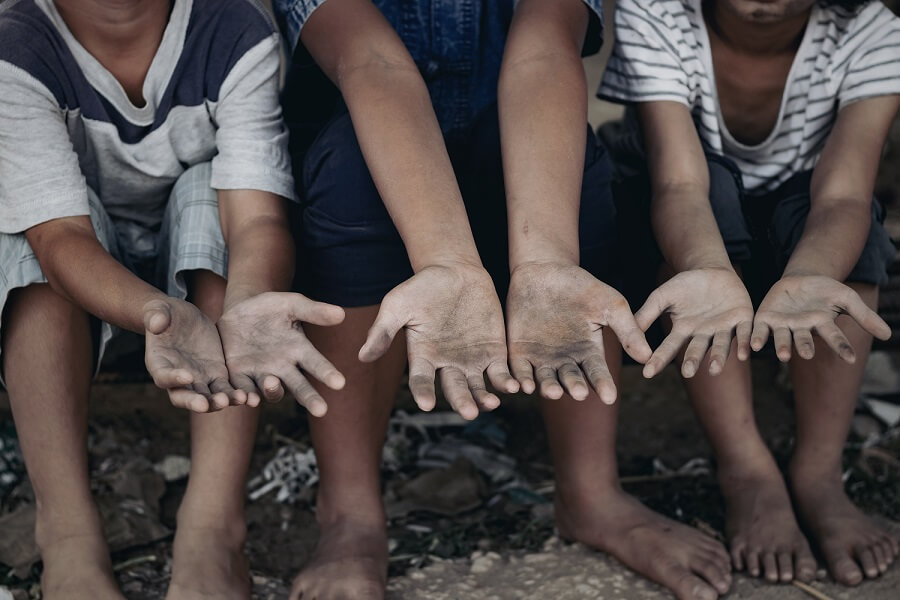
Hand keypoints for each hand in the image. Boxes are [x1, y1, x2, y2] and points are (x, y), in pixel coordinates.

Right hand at [144, 298, 240, 411]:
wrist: (184, 318)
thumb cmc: (165, 314)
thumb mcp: (158, 310)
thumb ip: (155, 316)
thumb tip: (155, 324)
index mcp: (159, 364)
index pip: (163, 376)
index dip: (173, 378)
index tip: (187, 376)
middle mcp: (177, 379)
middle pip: (183, 396)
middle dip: (194, 402)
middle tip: (206, 405)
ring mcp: (198, 380)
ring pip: (207, 398)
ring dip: (220, 401)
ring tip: (237, 399)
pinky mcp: (216, 376)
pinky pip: (225, 389)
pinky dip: (235, 394)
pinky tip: (249, 396)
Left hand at [217, 292, 345, 415]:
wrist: (238, 311)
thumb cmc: (270, 308)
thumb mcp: (291, 304)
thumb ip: (313, 311)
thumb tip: (341, 314)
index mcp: (299, 350)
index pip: (316, 364)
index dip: (327, 373)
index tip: (339, 383)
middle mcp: (283, 367)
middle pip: (299, 387)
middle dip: (310, 398)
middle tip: (322, 410)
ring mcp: (262, 374)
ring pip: (272, 391)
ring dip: (273, 391)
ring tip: (272, 382)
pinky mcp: (240, 376)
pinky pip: (243, 390)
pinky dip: (246, 396)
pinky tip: (248, 398)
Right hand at [358, 262, 518, 419]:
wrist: (455, 269)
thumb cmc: (422, 287)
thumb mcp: (397, 304)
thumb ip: (383, 330)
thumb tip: (362, 357)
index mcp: (423, 357)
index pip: (422, 381)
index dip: (424, 393)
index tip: (427, 404)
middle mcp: (447, 364)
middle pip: (454, 389)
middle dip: (462, 402)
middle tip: (469, 413)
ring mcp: (472, 359)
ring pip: (479, 387)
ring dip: (485, 398)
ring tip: (491, 403)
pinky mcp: (494, 351)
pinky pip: (500, 372)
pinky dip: (506, 381)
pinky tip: (514, 386)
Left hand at [506, 262, 650, 403]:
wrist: (545, 269)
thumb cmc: (582, 286)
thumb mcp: (610, 304)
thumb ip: (627, 330)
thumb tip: (648, 356)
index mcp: (589, 351)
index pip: (597, 372)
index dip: (603, 384)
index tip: (610, 396)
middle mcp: (565, 360)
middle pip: (571, 379)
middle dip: (575, 387)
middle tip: (579, 393)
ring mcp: (542, 357)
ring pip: (546, 380)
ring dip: (549, 388)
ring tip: (553, 392)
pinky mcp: (519, 352)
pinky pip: (520, 370)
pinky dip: (522, 379)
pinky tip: (525, 386)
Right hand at [636, 268, 753, 378]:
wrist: (712, 270)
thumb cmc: (685, 284)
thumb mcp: (662, 295)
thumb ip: (648, 312)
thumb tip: (628, 328)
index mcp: (683, 330)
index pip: (669, 347)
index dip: (659, 359)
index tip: (647, 372)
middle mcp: (703, 334)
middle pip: (697, 349)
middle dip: (693, 360)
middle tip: (687, 373)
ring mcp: (723, 328)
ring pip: (721, 345)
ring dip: (718, 357)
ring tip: (714, 369)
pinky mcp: (742, 319)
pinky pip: (745, 333)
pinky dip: (745, 343)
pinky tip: (745, 354)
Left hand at [752, 275, 890, 362]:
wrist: (801, 278)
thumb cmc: (826, 291)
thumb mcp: (846, 298)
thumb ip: (864, 316)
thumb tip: (888, 335)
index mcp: (822, 324)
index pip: (834, 337)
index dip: (842, 347)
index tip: (851, 359)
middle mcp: (802, 328)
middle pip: (804, 340)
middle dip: (805, 347)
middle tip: (807, 355)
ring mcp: (783, 325)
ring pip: (782, 338)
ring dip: (781, 347)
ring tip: (783, 356)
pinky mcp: (766, 318)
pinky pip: (760, 330)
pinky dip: (756, 338)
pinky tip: (753, 346)